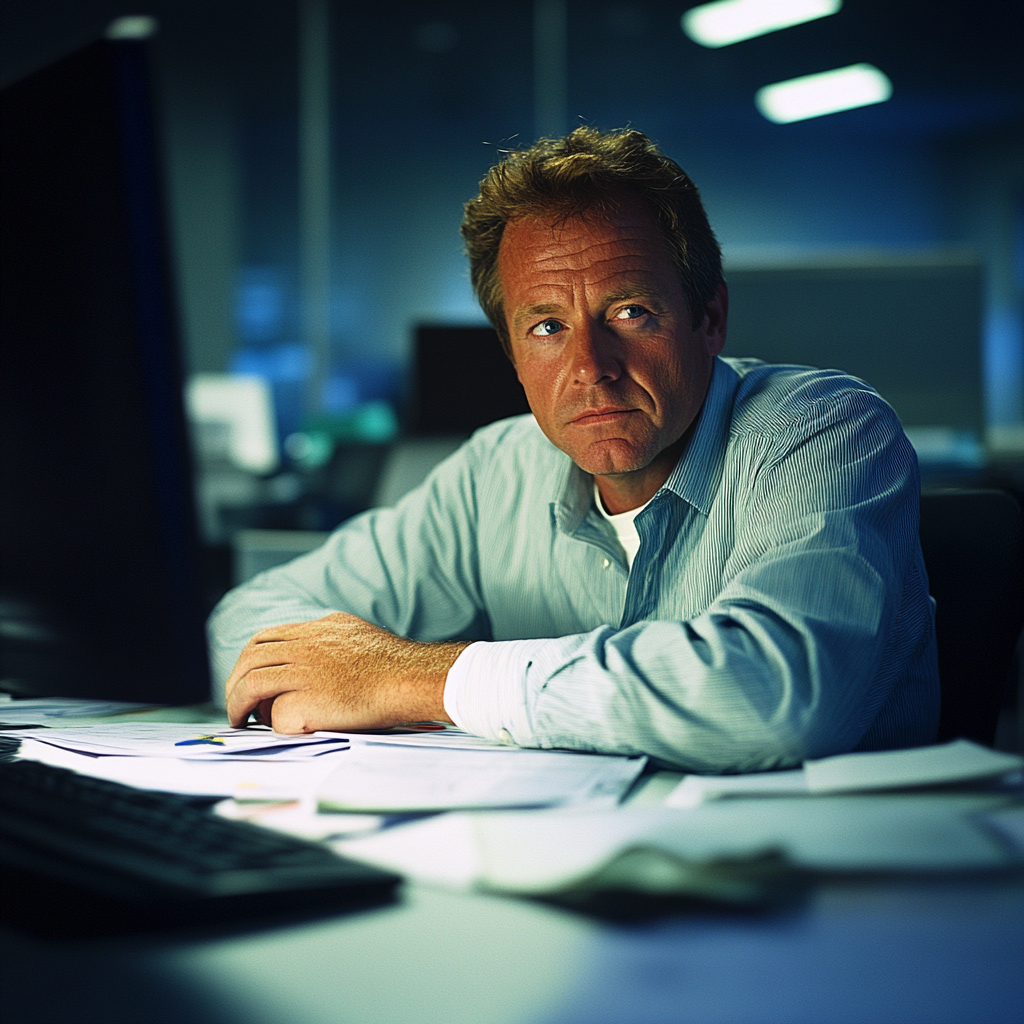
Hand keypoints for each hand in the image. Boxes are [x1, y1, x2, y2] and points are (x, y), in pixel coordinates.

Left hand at [224, 612, 468, 732]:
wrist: (411, 679)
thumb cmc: (396, 665)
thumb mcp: (357, 633)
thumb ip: (331, 638)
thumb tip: (315, 653)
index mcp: (318, 628)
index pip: (266, 637)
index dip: (251, 658)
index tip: (248, 674)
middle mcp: (304, 645)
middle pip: (251, 658)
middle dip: (236, 682)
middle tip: (236, 702)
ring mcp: (302, 672)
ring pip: (251, 685)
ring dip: (238, 704)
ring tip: (239, 719)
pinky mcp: (304, 702)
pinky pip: (274, 716)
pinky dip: (270, 724)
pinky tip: (270, 732)